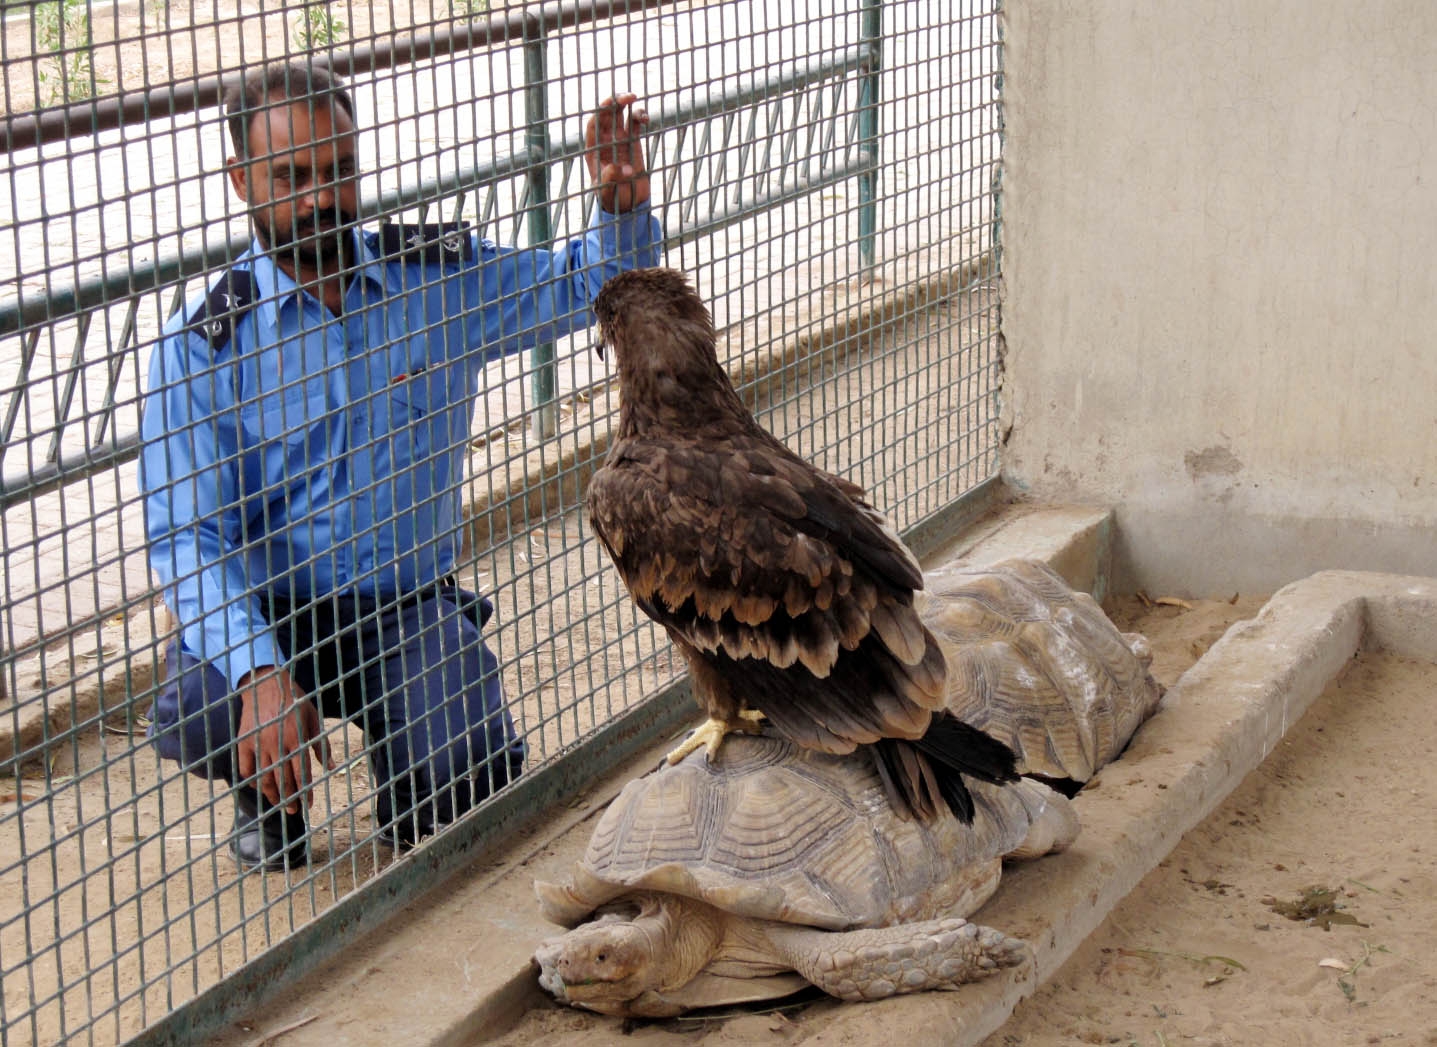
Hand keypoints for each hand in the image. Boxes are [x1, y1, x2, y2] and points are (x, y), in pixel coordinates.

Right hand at [235, 667, 332, 813]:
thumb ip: (320, 744)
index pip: (301, 772)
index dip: (304, 790)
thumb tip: (330, 767)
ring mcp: (258, 743)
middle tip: (293, 811)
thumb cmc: (295, 701)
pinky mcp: (243, 742)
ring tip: (277, 804)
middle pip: (282, 779)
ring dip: (271, 794)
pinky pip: (245, 767)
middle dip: (288, 798)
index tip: (307, 803)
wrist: (266, 684)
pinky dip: (251, 779)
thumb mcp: (313, 718)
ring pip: (264, 776)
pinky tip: (258, 787)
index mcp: (296, 738)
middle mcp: (276, 743)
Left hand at [585, 93, 650, 213]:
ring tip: (635, 100)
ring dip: (627, 105)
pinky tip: (645, 118)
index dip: (600, 112)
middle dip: (615, 102)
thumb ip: (610, 179)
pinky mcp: (634, 142)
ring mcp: (620, 140)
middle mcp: (605, 141)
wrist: (626, 204)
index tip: (610, 104)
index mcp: (593, 149)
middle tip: (627, 96)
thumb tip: (621, 169)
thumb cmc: (611, 198)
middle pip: (607, 115)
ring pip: (621, 115)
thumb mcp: (606, 191)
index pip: (594, 124)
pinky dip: (639, 117)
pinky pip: (635, 124)